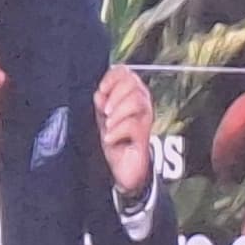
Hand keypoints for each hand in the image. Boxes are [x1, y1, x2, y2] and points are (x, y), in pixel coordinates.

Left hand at [94, 63, 156, 200]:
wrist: (121, 173)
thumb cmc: (113, 145)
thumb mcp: (101, 119)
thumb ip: (100, 103)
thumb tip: (99, 92)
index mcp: (128, 96)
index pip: (126, 72)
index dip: (113, 77)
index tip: (102, 91)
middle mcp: (140, 105)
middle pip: (134, 82)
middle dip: (115, 95)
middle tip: (105, 112)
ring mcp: (145, 120)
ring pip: (138, 100)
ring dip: (118, 112)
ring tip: (108, 127)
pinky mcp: (145, 137)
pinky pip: (134, 124)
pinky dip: (117, 131)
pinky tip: (110, 139)